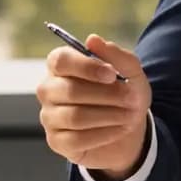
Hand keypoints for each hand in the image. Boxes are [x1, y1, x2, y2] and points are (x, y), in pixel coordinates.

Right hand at [37, 37, 150, 179]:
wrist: (128, 127)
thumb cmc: (124, 92)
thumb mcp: (130, 72)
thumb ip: (115, 54)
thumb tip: (92, 40)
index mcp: (61, 65)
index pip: (61, 60)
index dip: (86, 67)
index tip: (112, 74)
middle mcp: (48, 89)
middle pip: (69, 91)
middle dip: (106, 96)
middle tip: (131, 98)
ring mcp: (49, 116)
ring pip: (75, 117)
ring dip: (109, 116)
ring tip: (130, 115)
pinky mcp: (56, 141)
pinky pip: (77, 139)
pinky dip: (104, 134)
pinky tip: (119, 130)